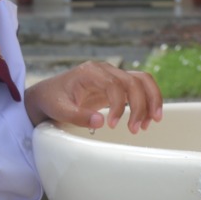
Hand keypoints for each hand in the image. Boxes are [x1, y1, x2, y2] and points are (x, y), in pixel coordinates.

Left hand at [24, 61, 162, 133]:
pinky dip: (147, 101)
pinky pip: (139, 88)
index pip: (114, 84)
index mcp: (90, 72)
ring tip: (150, 123)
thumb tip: (100, 122)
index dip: (118, 106)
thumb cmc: (52, 99)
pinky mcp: (117, 85)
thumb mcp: (59, 110)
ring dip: (151, 101)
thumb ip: (78, 116)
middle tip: (135, 129)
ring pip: (142, 81)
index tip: (112, 126)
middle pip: (134, 81)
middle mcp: (105, 70)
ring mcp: (113, 75)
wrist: (48, 93)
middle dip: (140, 106)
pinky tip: (146, 120)